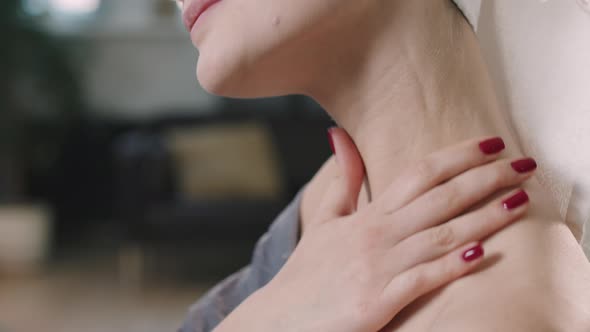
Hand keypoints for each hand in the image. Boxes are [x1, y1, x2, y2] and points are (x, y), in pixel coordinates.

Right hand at [216, 129, 535, 331]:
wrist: (281, 318)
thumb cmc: (308, 271)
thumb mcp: (323, 219)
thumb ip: (341, 179)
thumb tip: (339, 134)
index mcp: (368, 215)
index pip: (420, 174)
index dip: (458, 156)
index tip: (492, 143)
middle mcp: (377, 235)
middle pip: (440, 199)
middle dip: (485, 179)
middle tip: (524, 164)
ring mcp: (378, 268)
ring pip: (441, 236)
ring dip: (484, 218)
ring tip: (520, 202)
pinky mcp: (377, 301)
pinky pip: (423, 279)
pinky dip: (453, 266)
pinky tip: (483, 253)